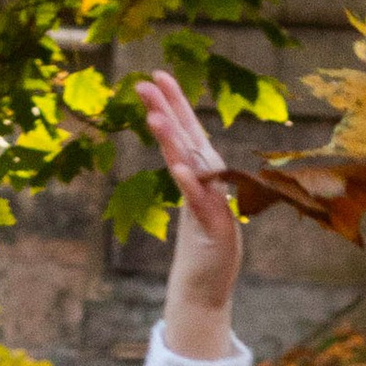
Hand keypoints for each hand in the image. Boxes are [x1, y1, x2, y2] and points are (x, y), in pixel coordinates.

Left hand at [137, 68, 242, 358]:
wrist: (206, 290)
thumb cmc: (202, 251)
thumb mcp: (196, 212)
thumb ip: (193, 185)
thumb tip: (185, 160)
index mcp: (201, 176)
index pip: (185, 133)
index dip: (174, 104)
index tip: (157, 76)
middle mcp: (208, 184)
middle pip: (187, 139)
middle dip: (170, 107)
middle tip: (150, 79)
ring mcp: (212, 204)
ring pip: (191, 164)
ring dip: (173, 139)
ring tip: (154, 114)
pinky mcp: (215, 228)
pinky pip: (199, 201)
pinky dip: (190, 183)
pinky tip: (177, 166)